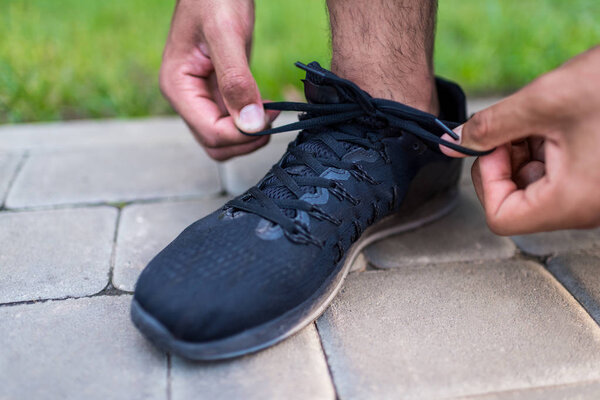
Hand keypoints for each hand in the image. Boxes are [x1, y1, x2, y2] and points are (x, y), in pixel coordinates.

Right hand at [159, 0, 278, 160]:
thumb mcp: (226, 34)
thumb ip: (236, 80)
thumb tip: (249, 124)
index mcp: (178, 87)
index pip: (211, 133)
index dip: (243, 134)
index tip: (271, 114)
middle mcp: (186, 98)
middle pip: (215, 144)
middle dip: (245, 140)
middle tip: (273, 119)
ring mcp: (201, 98)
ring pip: (224, 138)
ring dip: (248, 136)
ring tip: (272, 113)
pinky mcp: (218, 93)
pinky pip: (232, 122)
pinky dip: (250, 123)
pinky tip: (267, 108)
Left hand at [440, 46, 599, 234]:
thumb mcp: (545, 102)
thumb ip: (491, 126)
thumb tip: (454, 142)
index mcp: (571, 202)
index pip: (500, 218)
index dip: (486, 180)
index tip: (494, 146)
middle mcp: (583, 207)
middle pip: (516, 199)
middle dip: (506, 158)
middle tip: (518, 124)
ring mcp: (592, 194)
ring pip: (536, 182)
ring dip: (527, 148)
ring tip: (547, 116)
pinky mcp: (597, 178)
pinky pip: (558, 171)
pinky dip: (547, 145)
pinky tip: (560, 119)